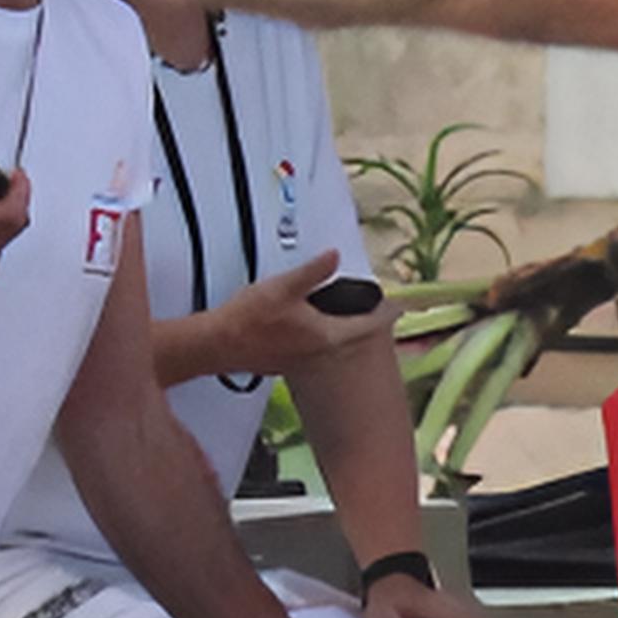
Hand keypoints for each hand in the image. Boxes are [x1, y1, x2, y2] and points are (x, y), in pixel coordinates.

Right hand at [183, 248, 382, 376]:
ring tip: (350, 313)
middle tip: (378, 308)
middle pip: (355, 335)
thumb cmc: (248, 320)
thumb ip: (313, 272)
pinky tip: (315, 325)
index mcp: (327, 335)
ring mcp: (306, 359)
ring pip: (336, 342)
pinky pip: (318, 347)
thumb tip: (335, 256)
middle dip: (368, 321)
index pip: (369, 325)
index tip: (400, 306)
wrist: (217, 345)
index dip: (387, 313)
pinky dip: (324, 334)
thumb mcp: (284, 287)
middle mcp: (321, 352)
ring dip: (345, 328)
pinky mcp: (290, 361)